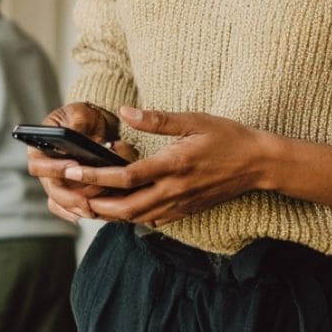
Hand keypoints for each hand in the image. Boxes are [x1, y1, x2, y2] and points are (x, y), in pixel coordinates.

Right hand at [25, 102, 137, 221]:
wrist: (95, 128)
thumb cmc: (83, 117)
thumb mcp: (80, 112)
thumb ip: (77, 120)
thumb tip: (76, 131)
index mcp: (39, 148)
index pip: (39, 164)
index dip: (54, 168)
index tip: (73, 166)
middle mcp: (46, 169)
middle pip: (51, 189)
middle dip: (69, 196)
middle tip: (86, 200)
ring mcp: (56, 183)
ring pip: (60, 202)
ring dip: (76, 208)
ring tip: (92, 210)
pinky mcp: (69, 192)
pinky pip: (68, 208)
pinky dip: (77, 212)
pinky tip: (90, 215)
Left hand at [58, 105, 270, 226]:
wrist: (258, 164)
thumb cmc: (228, 137)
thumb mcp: (194, 119)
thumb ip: (158, 119)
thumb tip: (125, 111)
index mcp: (173, 165)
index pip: (126, 177)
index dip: (96, 176)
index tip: (74, 170)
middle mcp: (174, 190)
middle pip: (125, 208)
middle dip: (95, 205)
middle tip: (73, 194)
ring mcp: (180, 204)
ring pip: (136, 218)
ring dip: (110, 214)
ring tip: (89, 202)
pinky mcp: (185, 211)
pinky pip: (152, 220)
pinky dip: (131, 217)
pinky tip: (121, 207)